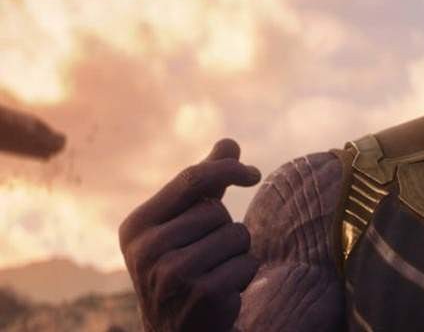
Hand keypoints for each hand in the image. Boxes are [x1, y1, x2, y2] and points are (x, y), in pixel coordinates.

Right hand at [119, 139, 261, 331]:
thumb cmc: (184, 265)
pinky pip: (248, 263)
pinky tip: (223, 291)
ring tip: (214, 272)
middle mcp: (147, 249)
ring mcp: (173, 274)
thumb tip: (230, 143)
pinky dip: (245, 274)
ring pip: (238, 235)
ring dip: (238, 252)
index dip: (228, 169)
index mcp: (137, 225)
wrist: (177, 330)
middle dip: (226, 228)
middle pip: (218, 211)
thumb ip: (205, 183)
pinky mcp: (202, 295)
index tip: (254, 174)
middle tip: (207, 255)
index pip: (191, 179)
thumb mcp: (184, 223)